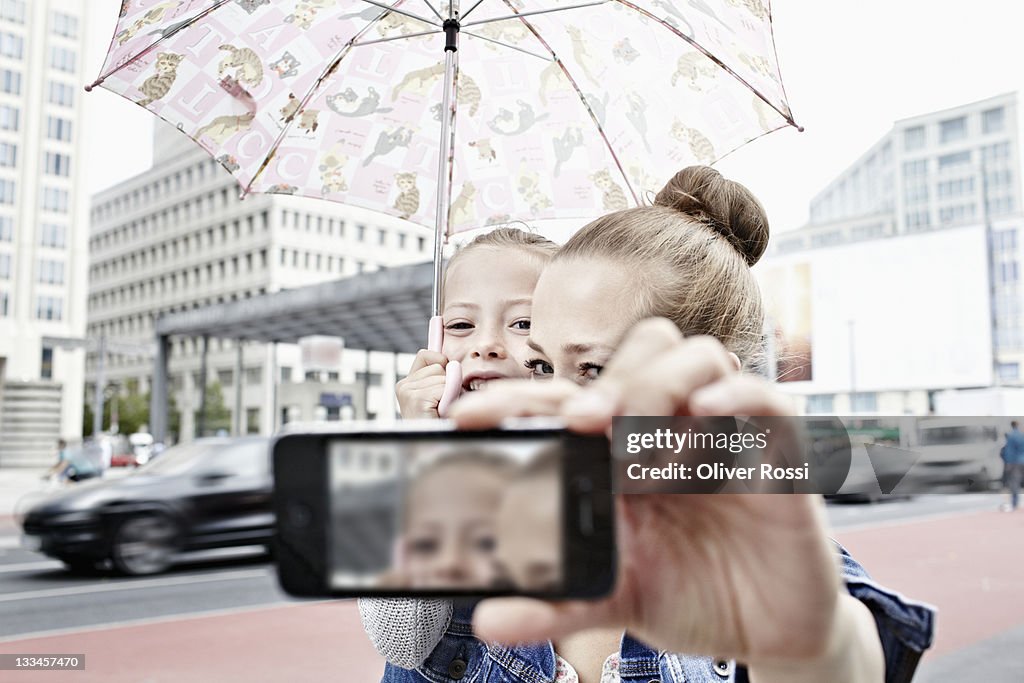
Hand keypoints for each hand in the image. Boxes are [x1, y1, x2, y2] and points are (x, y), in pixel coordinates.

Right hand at [396, 350, 448, 418]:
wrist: (434, 448)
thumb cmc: (442, 424)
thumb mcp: (441, 395)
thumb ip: (443, 377)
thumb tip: (453, 363)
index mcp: (408, 383)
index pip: (426, 355)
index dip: (441, 363)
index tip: (445, 381)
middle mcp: (403, 385)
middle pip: (439, 366)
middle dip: (449, 383)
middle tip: (444, 404)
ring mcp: (407, 391)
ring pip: (444, 376)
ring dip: (451, 393)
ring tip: (443, 411)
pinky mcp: (415, 398)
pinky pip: (444, 386)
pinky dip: (449, 399)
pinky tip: (440, 413)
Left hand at [452, 319, 876, 675]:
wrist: (767, 631)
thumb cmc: (686, 592)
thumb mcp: (615, 597)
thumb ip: (559, 602)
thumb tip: (489, 620)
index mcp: (621, 449)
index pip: (567, 398)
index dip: (519, 398)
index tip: (468, 417)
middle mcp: (669, 426)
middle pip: (638, 352)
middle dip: (606, 381)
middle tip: (583, 424)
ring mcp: (722, 432)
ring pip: (695, 356)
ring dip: (659, 388)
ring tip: (645, 451)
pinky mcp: (777, 452)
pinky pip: (763, 398)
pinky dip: (734, 395)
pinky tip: (704, 417)